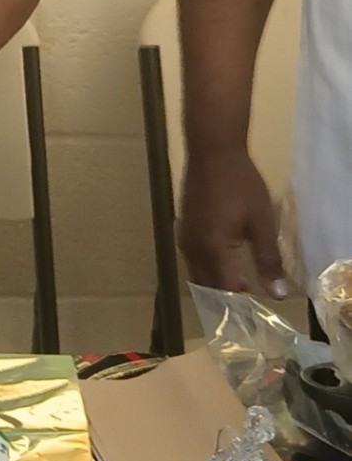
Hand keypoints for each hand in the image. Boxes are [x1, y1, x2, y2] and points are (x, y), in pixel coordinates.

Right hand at [178, 147, 286, 297]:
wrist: (212, 150)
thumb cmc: (240, 184)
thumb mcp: (261, 222)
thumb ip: (268, 260)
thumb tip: (276, 293)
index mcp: (213, 249)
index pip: (224, 290)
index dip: (239, 305)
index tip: (255, 311)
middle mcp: (194, 248)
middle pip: (206, 286)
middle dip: (224, 299)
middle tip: (247, 302)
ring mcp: (185, 235)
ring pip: (196, 272)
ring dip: (214, 284)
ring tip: (238, 286)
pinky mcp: (183, 225)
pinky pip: (192, 258)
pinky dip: (205, 268)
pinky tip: (221, 262)